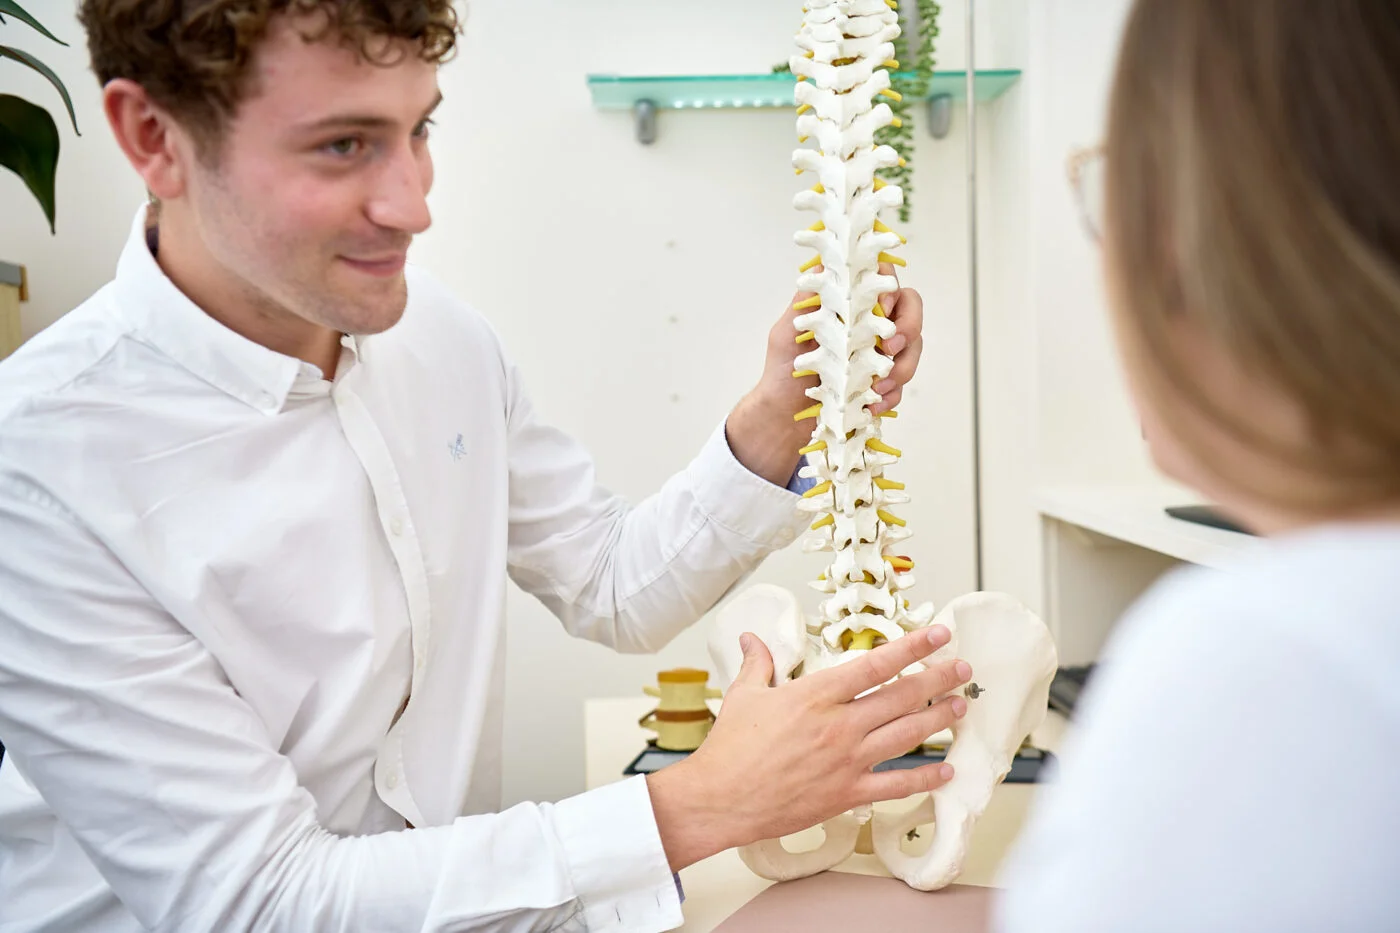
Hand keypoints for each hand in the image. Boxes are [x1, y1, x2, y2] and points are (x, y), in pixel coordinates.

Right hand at [646, 624, 970, 870]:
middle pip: (901, 697)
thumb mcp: (744, 695)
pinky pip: (896, 785)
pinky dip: (924, 778)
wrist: (720, 799)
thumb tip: (751, 638)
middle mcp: (838, 725)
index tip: (937, 636)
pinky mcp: (846, 793)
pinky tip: (945, 770)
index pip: (875, 664)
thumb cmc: (730, 749)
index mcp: (815, 695)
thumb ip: (757, 663)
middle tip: (962, 670)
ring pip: (906, 735)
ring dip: (938, 720)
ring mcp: (846, 761)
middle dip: (937, 681)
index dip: (912, 647)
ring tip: (959, 707)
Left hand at [725, 265, 926, 483]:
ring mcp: (878, 356)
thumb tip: (822, 267)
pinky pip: (901, 386)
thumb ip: (807, 303)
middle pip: (909, 310)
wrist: (783, 418)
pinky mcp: (881, 385)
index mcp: (848, 309)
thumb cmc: (782, 372)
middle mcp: (867, 327)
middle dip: (909, 327)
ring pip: (912, 348)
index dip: (888, 289)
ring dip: (902, 367)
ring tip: (877, 386)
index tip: (880, 308)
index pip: (880, 282)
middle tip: (889, 348)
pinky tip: (873, 404)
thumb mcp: (785, 333)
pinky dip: (892, 395)